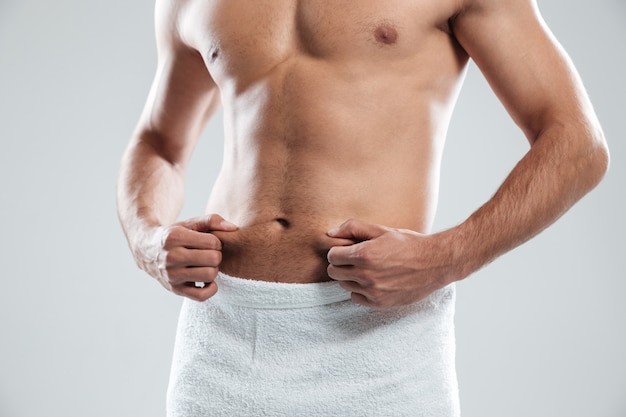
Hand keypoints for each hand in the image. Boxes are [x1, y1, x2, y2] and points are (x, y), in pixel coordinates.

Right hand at [136, 214, 237, 300]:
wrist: (148, 250)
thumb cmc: (175, 235)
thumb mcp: (189, 223)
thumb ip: (212, 220)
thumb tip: (234, 228)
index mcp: (174, 237)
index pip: (213, 242)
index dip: (216, 242)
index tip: (209, 243)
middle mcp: (171, 257)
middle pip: (214, 259)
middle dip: (216, 255)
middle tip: (208, 254)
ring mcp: (172, 275)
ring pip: (210, 275)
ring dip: (213, 269)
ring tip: (205, 265)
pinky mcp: (175, 290)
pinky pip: (202, 295)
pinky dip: (211, 288)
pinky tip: (207, 279)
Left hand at [326, 219, 457, 308]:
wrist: (435, 263)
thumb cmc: (408, 244)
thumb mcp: (381, 230)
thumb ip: (353, 228)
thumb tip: (330, 233)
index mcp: (365, 255)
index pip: (332, 256)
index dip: (339, 251)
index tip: (348, 249)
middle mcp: (367, 275)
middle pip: (334, 272)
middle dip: (341, 264)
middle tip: (355, 259)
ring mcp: (373, 292)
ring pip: (344, 285)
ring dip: (351, 277)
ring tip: (367, 269)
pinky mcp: (380, 303)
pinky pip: (356, 298)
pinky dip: (360, 290)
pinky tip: (373, 281)